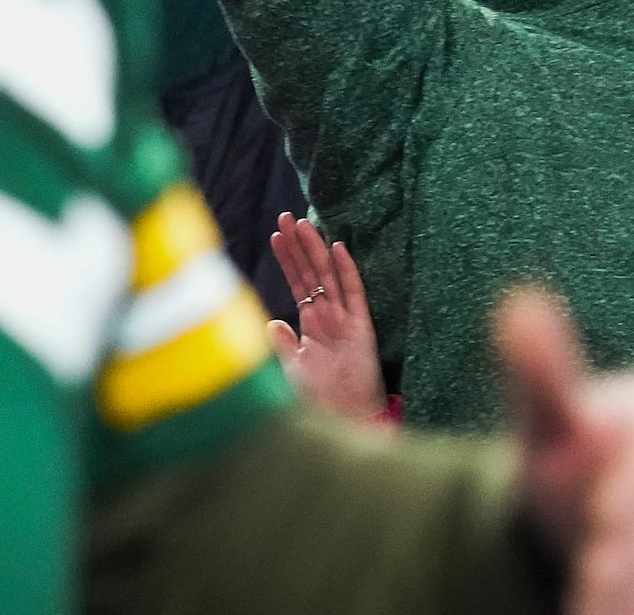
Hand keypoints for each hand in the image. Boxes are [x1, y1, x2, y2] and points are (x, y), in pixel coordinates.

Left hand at [264, 213, 385, 419]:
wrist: (347, 417)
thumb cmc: (321, 397)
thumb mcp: (294, 369)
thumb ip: (284, 344)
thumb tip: (272, 322)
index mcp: (311, 321)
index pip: (298, 281)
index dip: (288, 259)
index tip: (276, 235)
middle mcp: (328, 314)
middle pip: (311, 272)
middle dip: (299, 244)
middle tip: (286, 216)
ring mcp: (345, 318)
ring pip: (328, 275)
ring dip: (315, 249)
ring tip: (303, 224)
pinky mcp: (361, 326)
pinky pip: (354, 293)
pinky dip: (346, 270)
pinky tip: (338, 248)